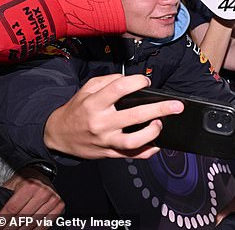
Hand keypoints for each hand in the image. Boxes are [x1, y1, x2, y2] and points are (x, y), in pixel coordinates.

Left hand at [0, 167, 63, 229]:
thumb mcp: (11, 186)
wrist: (40, 174)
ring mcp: (52, 199)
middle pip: (22, 217)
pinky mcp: (58, 205)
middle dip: (10, 228)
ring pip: (33, 222)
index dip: (1, 220)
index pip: (12, 209)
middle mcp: (43, 192)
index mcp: (30, 186)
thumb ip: (4, 200)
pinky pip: (45, 223)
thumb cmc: (26, 181)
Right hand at [43, 74, 183, 158]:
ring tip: (160, 123)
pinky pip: (131, 155)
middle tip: (176, 106)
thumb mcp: (87, 89)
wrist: (58, 135)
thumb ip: (109, 81)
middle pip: (133, 116)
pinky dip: (147, 152)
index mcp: (94, 104)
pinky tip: (158, 144)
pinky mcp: (109, 153)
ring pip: (133, 142)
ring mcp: (105, 141)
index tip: (146, 81)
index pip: (118, 89)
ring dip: (152, 133)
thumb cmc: (77, 109)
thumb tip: (132, 79)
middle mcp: (101, 123)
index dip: (136, 82)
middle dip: (159, 110)